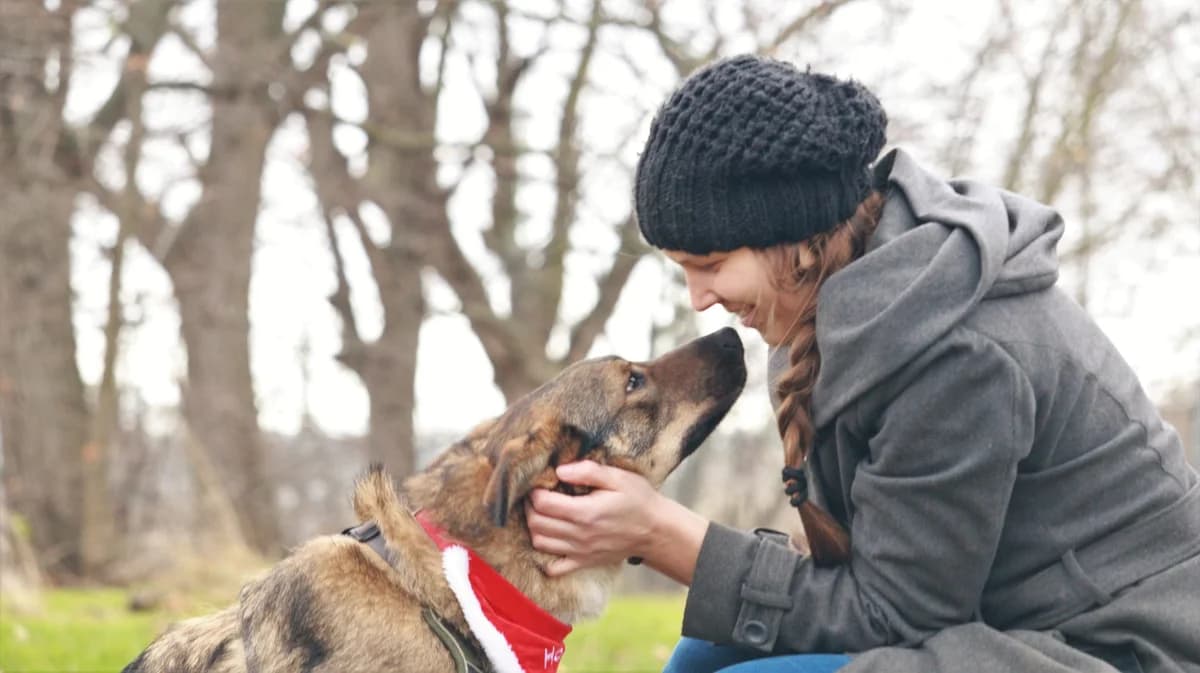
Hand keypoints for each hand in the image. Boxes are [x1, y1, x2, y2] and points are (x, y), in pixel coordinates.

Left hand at [525, 461, 661, 576]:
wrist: (656, 530)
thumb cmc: (638, 500)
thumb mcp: (618, 477)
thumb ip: (588, 471)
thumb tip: (560, 471)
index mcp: (585, 512)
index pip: (543, 504)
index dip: (535, 492)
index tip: (540, 484)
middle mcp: (579, 535)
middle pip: (536, 523)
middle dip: (530, 507)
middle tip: (537, 496)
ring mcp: (580, 552)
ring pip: (540, 543)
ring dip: (535, 527)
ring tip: (543, 514)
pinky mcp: (584, 562)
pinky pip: (554, 568)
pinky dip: (545, 555)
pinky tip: (551, 540)